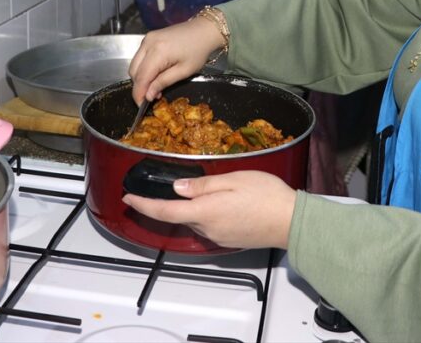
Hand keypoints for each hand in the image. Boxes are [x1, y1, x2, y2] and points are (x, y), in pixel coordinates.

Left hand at [122, 171, 295, 248]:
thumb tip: (178, 188)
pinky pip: (210, 226)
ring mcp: (218, 237)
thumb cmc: (267, 196)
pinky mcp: (228, 240)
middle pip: (181, 215)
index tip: (128, 198)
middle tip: (181, 183)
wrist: (292, 222)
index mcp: (205, 212)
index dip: (143, 204)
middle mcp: (208, 229)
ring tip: (217, 190)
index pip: (165, 210)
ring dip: (196, 207)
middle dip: (176, 201)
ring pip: (196, 220)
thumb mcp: (233, 180)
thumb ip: (203, 185)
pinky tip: (226, 203)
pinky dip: (209, 214)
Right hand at [129, 16, 223, 103]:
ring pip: (135, 64)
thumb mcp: (184, 71)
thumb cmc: (198, 50)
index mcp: (158, 51)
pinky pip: (140, 57)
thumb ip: (163, 83)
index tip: (141, 105)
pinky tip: (156, 73)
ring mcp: (147, 39)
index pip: (141, 77)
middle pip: (134, 71)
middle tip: (152, 96)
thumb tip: (148, 95)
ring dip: (141, 77)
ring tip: (156, 85)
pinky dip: (144, 68)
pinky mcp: (149, 38)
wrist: (204, 30)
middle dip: (140, 86)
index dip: (139, 93)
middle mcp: (148, 43)